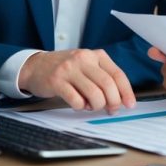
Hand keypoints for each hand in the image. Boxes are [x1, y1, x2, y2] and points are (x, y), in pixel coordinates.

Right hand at [18, 49, 135, 112]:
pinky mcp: (56, 81)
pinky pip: (76, 100)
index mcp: (96, 55)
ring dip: (97, 106)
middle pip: (108, 84)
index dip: (126, 92)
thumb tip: (120, 99)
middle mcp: (84, 59)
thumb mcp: (87, 65)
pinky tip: (78, 104)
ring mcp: (69, 69)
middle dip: (113, 102)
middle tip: (111, 110)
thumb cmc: (66, 69)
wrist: (35, 66)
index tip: (130, 104)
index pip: (117, 74)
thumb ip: (103, 78)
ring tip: (91, 106)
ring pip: (94, 93)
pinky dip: (81, 107)